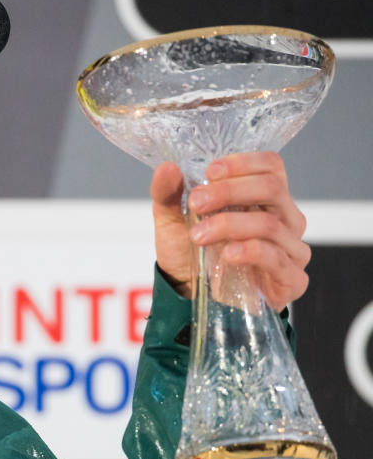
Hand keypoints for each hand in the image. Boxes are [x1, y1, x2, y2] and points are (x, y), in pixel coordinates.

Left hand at [150, 152, 309, 309]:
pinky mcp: (291, 280)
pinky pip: (276, 258)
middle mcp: (285, 219)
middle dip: (230, 191)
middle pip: (272, 189)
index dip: (243, 163)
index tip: (210, 172)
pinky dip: (249, 252)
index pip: (271, 166)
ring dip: (229, 225)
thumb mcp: (172, 220)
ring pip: (270, 224)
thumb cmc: (189, 252)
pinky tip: (227, 255)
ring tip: (199, 235)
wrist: (187, 295)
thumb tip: (167, 168)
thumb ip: (168, 193)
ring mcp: (291, 249)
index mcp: (264, 198)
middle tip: (197, 203)